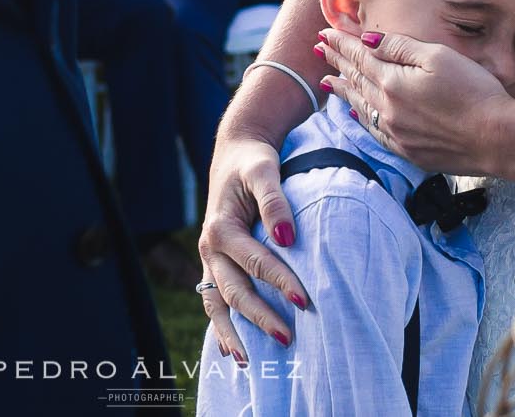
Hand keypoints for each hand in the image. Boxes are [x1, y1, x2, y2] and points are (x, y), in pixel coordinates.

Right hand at [196, 132, 310, 358]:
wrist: (235, 152)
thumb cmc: (253, 162)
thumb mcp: (264, 170)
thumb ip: (275, 201)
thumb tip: (288, 236)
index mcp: (220, 227)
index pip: (254, 261)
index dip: (279, 280)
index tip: (306, 299)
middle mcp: (209, 247)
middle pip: (233, 290)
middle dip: (259, 316)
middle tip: (288, 338)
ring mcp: (209, 259)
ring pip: (217, 303)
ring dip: (234, 332)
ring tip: (251, 361)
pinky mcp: (214, 264)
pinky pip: (213, 300)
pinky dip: (221, 326)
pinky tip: (232, 351)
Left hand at [317, 27, 511, 175]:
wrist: (498, 138)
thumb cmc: (474, 92)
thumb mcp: (438, 57)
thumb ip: (400, 47)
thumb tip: (367, 41)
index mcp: (393, 83)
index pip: (360, 57)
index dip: (342, 43)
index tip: (325, 33)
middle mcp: (388, 110)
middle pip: (356, 80)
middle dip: (337, 62)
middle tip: (319, 50)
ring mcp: (397, 134)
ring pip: (360, 107)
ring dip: (343, 91)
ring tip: (327, 81)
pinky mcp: (409, 152)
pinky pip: (374, 132)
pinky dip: (360, 118)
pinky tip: (355, 114)